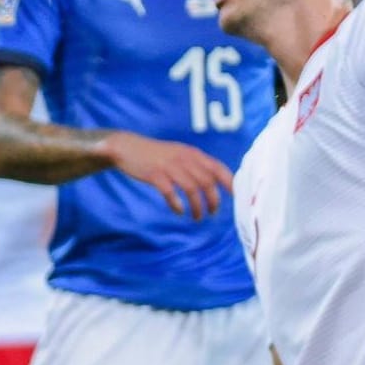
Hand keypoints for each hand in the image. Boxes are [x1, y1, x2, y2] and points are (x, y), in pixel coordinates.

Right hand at [106, 133, 233, 219]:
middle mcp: (184, 158)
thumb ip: (195, 164)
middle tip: (213, 213)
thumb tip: (213, 182)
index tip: (237, 196)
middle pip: (207, 182)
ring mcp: (169, 166)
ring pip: (191, 189)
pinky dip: (176, 204)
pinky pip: (170, 192)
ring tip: (198, 217)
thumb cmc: (157, 155)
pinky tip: (179, 211)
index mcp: (193, 154)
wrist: (128, 147)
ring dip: (198, 206)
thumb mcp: (179, 154)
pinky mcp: (155, 175)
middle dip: (213, 200)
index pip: (217, 167)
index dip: (229, 182)